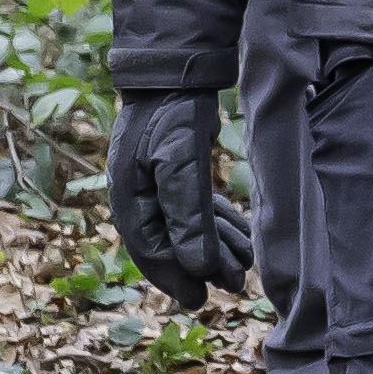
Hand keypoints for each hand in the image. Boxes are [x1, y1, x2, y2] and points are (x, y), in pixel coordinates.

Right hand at [106, 91, 252, 306]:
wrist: (175, 72)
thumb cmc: (172, 115)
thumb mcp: (181, 164)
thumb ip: (188, 216)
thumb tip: (197, 268)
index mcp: (128, 199)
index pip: (151, 251)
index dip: (175, 279)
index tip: (201, 301)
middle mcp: (138, 196)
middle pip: (169, 245)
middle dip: (202, 267)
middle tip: (235, 287)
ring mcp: (155, 185)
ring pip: (184, 229)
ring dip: (214, 248)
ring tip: (244, 265)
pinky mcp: (175, 173)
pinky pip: (194, 210)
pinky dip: (216, 225)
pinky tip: (239, 238)